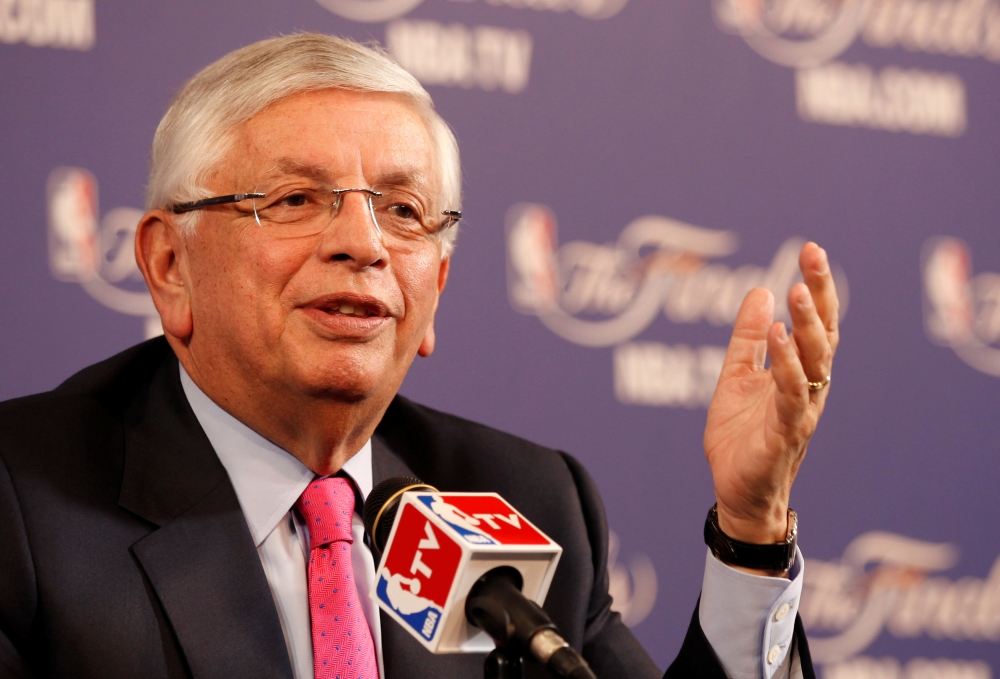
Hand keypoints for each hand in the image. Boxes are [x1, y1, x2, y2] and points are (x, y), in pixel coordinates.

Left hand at [703, 242, 838, 567]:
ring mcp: (800, 410)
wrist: (736, 491)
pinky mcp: (785, 432)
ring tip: (797, 291)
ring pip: (814, 362)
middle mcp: (809, 387)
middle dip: (819, 294)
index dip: (816, 286)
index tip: (809, 248)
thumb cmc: (742, 436)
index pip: (814, 322)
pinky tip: (777, 336)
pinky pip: (791, 394)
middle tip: (812, 255)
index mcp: (799, 372)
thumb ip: (746, 338)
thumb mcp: (736, 376)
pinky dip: (786, 364)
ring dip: (807, 325)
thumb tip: (760, 290)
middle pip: (823, 334)